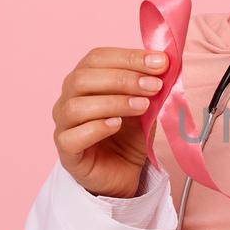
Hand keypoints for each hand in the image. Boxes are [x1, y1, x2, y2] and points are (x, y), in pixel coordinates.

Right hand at [52, 47, 169, 196]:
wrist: (124, 173)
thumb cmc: (129, 134)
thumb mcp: (145, 105)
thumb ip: (150, 86)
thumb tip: (166, 63)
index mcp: (85, 79)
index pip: (97, 58)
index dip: (128, 57)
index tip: (160, 62)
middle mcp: (68, 98)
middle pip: (83, 78)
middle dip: (123, 78)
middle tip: (154, 86)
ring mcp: (64, 125)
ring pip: (76, 106)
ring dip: (113, 102)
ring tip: (142, 106)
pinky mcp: (67, 151)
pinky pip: (72, 137)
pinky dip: (96, 128)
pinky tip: (117, 125)